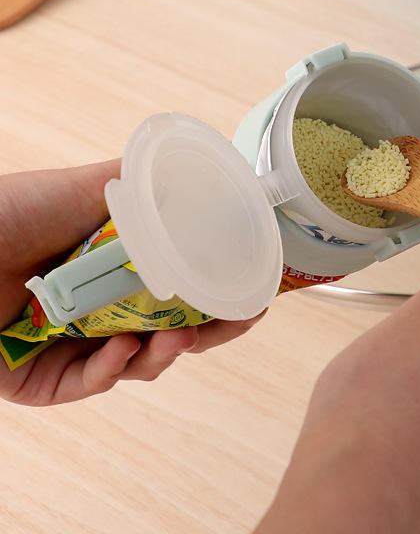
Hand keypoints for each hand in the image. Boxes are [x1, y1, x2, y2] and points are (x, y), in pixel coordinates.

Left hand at [0, 161, 262, 405]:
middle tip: (240, 320)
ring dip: (164, 353)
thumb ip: (141, 186)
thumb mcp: (85, 188)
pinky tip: (121, 349)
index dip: (219, 294)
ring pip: (135, 363)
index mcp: (113, 269)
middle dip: (210, 331)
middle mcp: (97, 308)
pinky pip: (86, 382)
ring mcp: (70, 344)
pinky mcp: (38, 379)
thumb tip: (201, 175)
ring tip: (176, 338)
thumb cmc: (8, 210)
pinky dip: (110, 370)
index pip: (179, 288)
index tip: (256, 294)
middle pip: (168, 331)